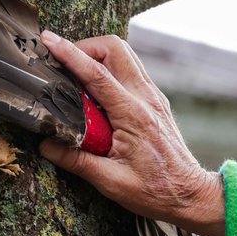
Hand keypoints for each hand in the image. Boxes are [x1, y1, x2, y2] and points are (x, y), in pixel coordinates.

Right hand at [37, 32, 225, 235]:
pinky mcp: (155, 102)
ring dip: (99, 56)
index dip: (70, 54)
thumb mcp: (111, 182)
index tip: (49, 40)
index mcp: (134, 115)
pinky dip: (111, 71)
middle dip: (86, 46)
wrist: (190, 195)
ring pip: (125, 56)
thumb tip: (46, 146)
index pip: (97, 74)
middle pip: (115, 49)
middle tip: (64, 63)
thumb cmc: (156, 191)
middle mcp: (146, 99)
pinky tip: (96, 94)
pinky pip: (131, 72)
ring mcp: (154, 98)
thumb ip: (77, 161)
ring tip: (77, 77)